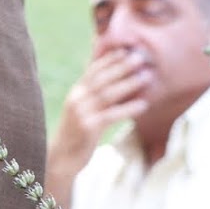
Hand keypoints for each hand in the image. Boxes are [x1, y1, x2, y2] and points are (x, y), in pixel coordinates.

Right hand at [53, 48, 149, 170]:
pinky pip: (111, 115)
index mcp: (76, 92)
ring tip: (147, 77)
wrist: (62, 158)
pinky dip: (128, 108)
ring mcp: (81, 112)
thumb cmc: (77, 134)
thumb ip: (94, 96)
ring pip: (107, 94)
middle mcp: (77, 98)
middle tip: (140, 57)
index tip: (126, 49)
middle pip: (101, 78)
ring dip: (129, 84)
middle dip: (122, 66)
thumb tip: (114, 83)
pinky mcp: (88, 127)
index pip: (93, 70)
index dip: (109, 59)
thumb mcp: (83, 111)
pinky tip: (143, 104)